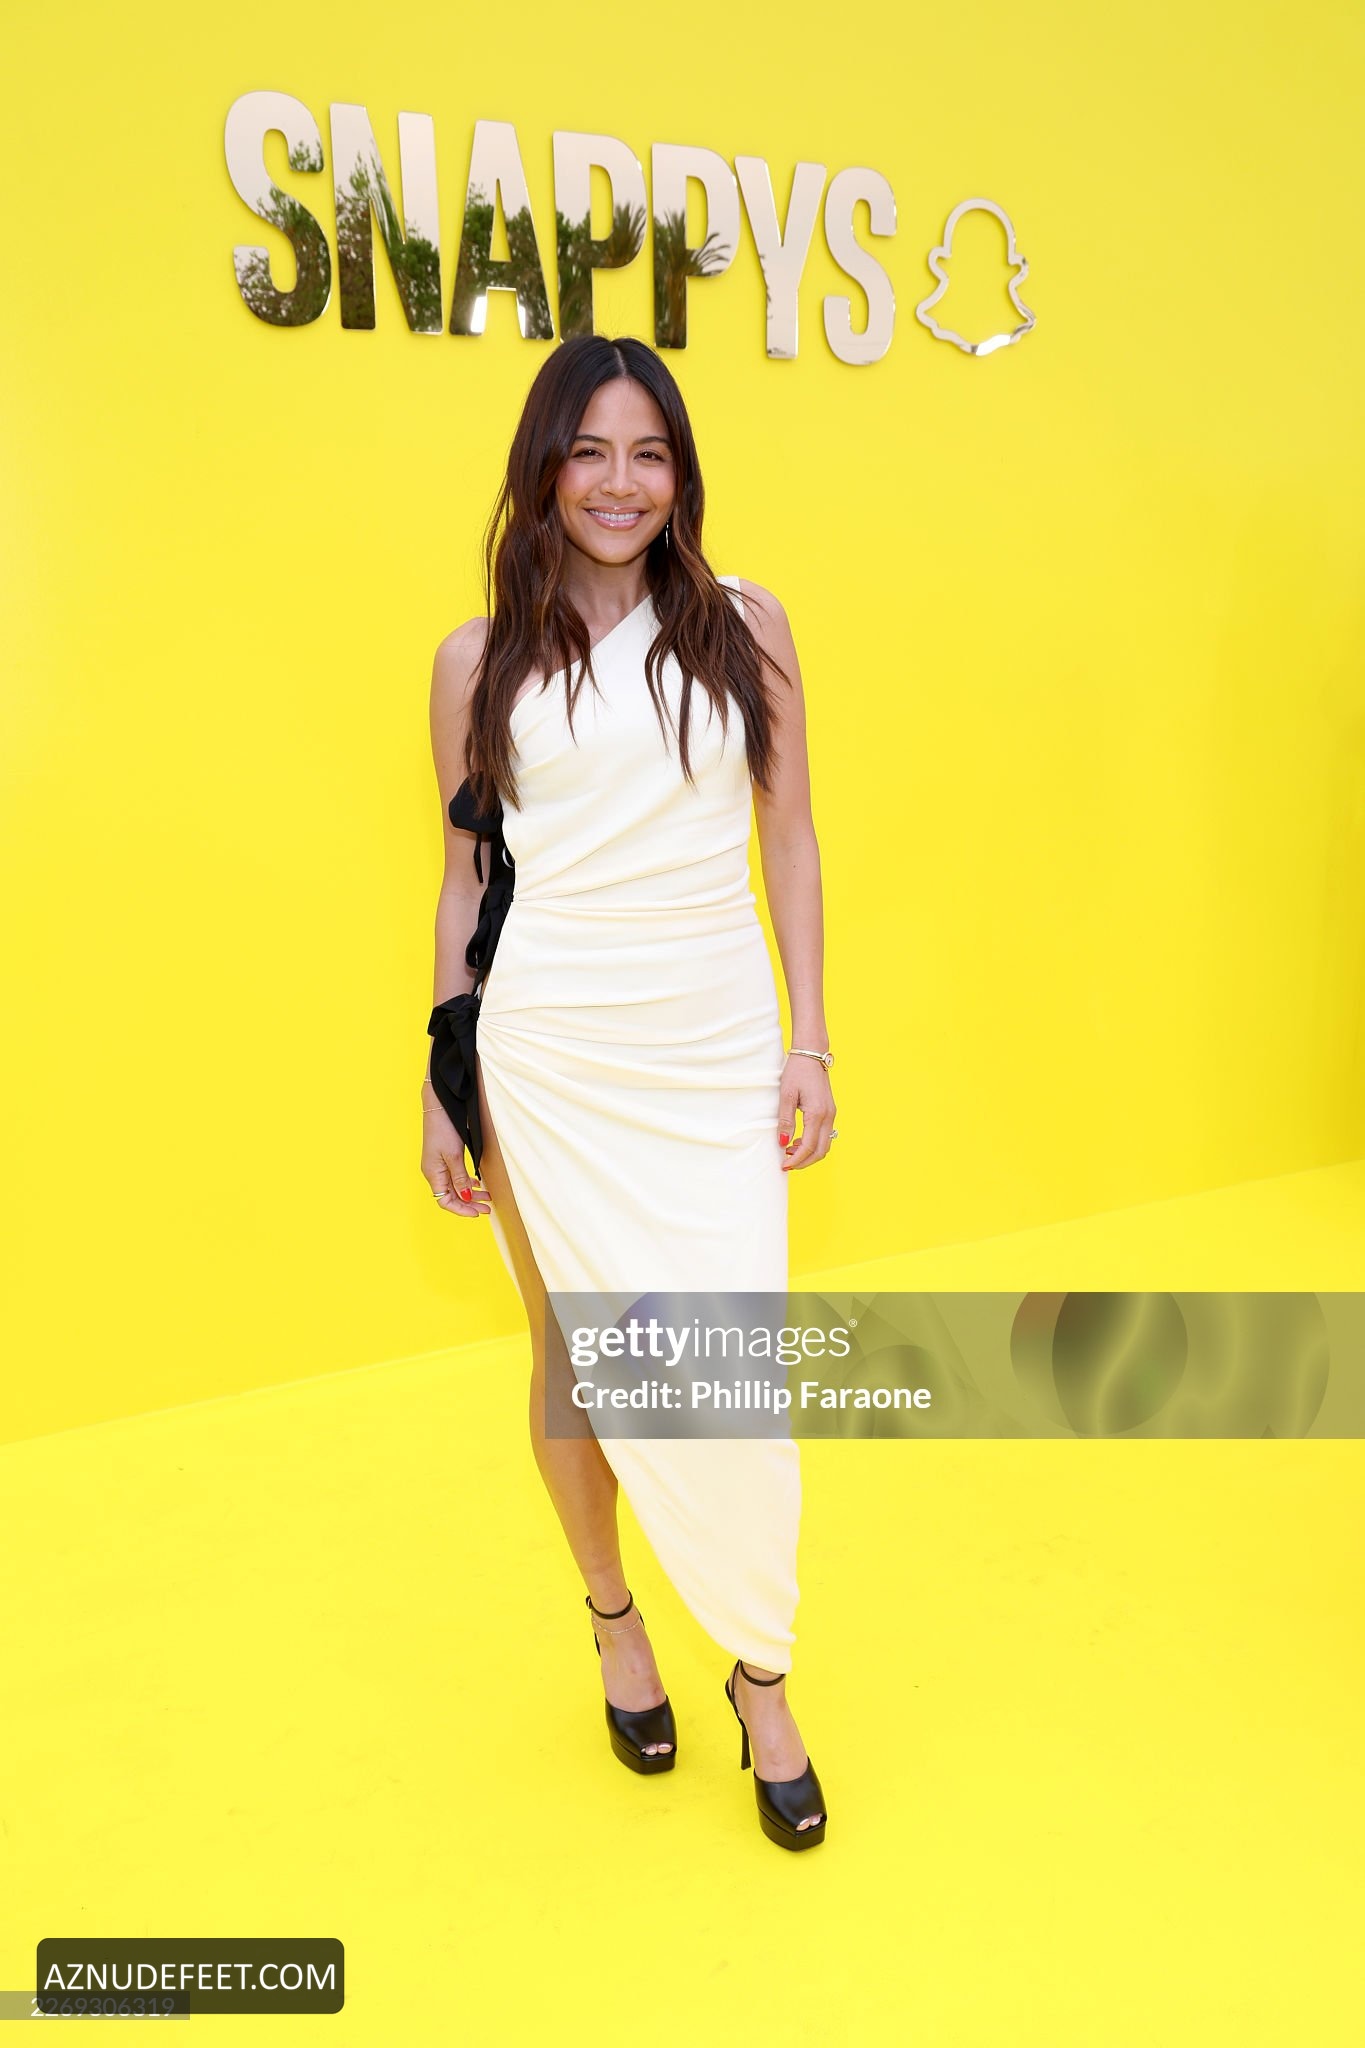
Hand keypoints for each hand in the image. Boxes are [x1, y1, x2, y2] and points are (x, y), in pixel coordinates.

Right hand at [421, 1090, 490, 1215]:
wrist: (439, 1104)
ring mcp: (438, 1164)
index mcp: (433, 1173)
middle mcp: (434, 1172)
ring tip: (486, 1196)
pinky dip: (466, 1182)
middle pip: (451, 1196)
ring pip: (454, 1187)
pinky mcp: (443, 1157)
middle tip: (487, 1208)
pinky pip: (454, 1176)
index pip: (445, 1201)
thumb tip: (466, 1198)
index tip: (478, 1212)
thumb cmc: (444, 1127)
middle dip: (469, 1203)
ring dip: (469, 1194)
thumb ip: (460, 1178)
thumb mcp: (454, 1155)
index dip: (461, 1209)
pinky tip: (476, 1183)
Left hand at [777, 1055, 835, 1169]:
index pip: (809, 1147)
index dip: (796, 1160)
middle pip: (821, 1151)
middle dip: (804, 1161)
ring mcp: (832, 1114)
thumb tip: (783, 1143)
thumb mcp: (786, 1095)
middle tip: (786, 1164)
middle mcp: (829, 1116)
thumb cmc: (797, 1071)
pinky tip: (798, 1141)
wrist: (812, 1054)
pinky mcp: (830, 1111)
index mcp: (817, 1113)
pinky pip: (825, 1135)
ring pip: (825, 1145)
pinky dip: (813, 1144)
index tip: (783, 1166)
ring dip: (809, 1153)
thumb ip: (785, 1121)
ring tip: (790, 1152)